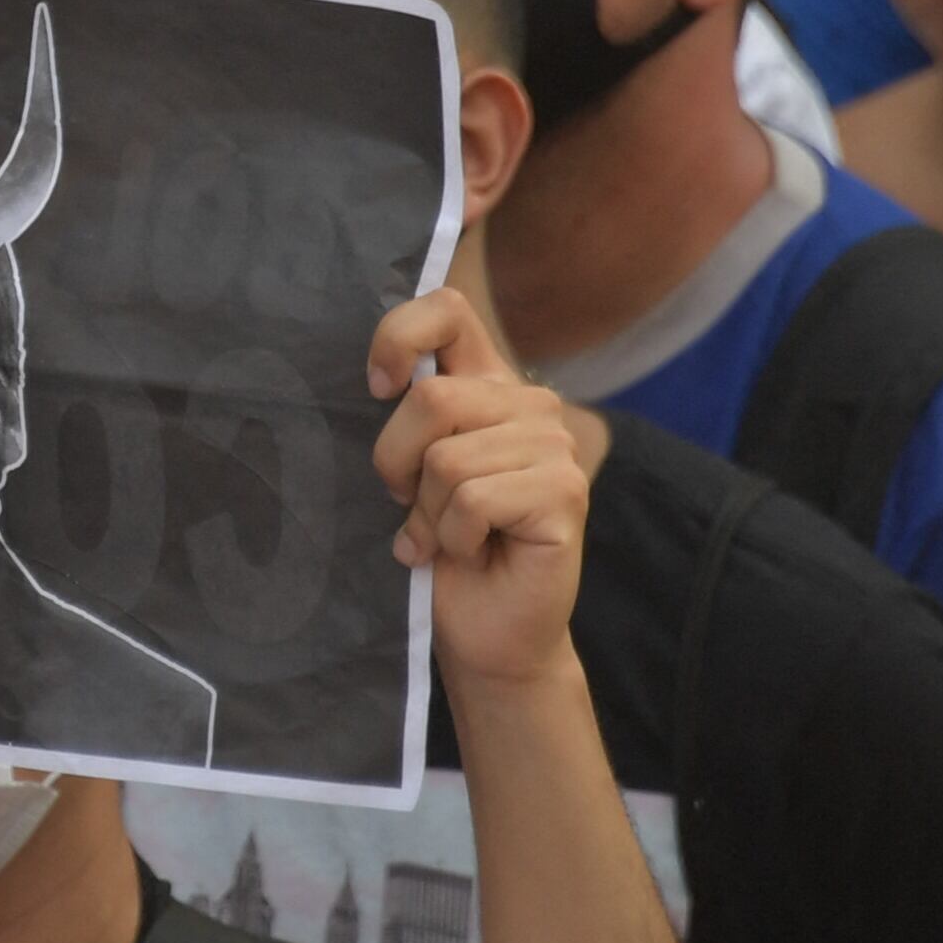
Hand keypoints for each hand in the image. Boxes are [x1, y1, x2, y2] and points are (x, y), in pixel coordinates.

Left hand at [370, 288, 590, 697]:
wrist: (485, 632)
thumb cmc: (441, 549)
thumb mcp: (411, 470)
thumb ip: (408, 417)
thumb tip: (379, 377)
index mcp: (489, 385)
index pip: (447, 311)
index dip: (399, 337)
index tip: (376, 388)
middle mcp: (530, 404)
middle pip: (430, 398)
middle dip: (397, 464)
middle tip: (412, 506)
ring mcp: (555, 445)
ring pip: (446, 458)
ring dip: (428, 514)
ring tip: (447, 538)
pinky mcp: (565, 491)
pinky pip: (473, 499)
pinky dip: (453, 537)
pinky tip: (473, 554)